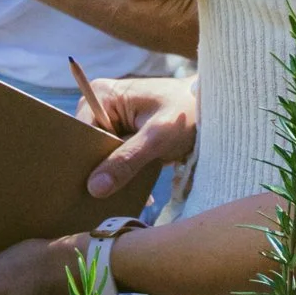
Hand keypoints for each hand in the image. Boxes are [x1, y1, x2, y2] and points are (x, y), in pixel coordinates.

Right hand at [84, 75, 195, 198]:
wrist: (215, 108)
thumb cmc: (188, 113)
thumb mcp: (157, 138)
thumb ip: (126, 161)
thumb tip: (94, 188)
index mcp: (102, 94)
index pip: (80, 133)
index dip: (84, 161)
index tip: (88, 189)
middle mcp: (101, 104)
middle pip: (88, 145)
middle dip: (98, 171)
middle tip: (104, 200)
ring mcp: (113, 119)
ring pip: (101, 155)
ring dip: (112, 176)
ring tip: (118, 199)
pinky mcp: (124, 133)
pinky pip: (114, 157)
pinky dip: (123, 174)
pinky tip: (132, 192)